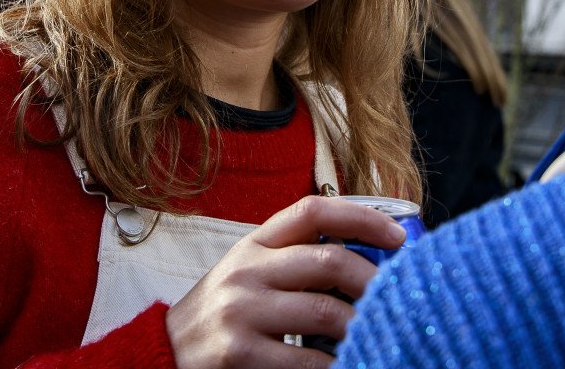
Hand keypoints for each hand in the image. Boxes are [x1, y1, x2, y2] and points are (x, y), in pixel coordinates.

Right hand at [165, 195, 405, 367]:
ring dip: (363, 325)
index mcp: (254, 243)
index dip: (361, 217)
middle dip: (374, 280)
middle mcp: (247, 270)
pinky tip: (349, 363)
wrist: (165, 352)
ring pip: (325, 312)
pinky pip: (307, 363)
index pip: (312, 211)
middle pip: (327, 261)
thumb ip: (293, 261)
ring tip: (380, 331)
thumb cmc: (223, 313)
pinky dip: (337, 365)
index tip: (399, 235)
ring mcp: (241, 312)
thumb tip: (367, 262)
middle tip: (399, 295)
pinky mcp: (239, 356)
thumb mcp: (249, 273)